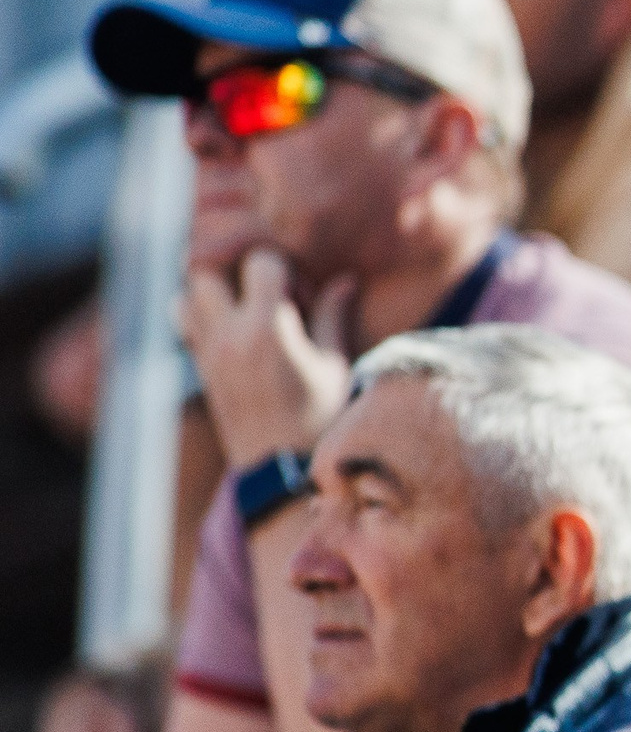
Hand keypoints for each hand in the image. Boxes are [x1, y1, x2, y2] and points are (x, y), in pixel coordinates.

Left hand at [180, 249, 353, 469]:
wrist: (280, 468)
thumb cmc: (319, 418)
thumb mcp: (336, 366)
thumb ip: (335, 317)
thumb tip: (344, 280)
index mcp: (268, 329)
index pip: (259, 262)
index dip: (282, 268)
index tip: (300, 293)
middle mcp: (229, 335)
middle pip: (209, 269)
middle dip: (237, 270)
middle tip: (264, 291)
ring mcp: (209, 351)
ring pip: (189, 292)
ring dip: (213, 289)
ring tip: (244, 306)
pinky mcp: (201, 367)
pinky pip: (185, 320)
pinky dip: (200, 312)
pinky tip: (231, 327)